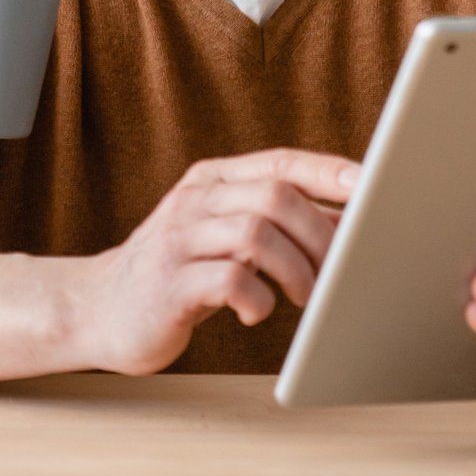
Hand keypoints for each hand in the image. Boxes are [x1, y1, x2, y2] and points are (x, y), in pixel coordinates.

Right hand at [72, 150, 360, 376]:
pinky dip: (257, 299)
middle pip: (276, 197)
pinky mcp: (169, 283)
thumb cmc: (180, 271)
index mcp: (212, 180)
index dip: (329, 172)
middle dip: (319, 235)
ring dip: (296, 270)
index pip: (280, 162)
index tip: (373, 186)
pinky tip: (257, 312)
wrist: (102, 307)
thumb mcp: (222, 233)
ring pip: (256, 234)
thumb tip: (348, 221)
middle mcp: (195, 200)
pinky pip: (229, 281)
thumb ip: (273, 221)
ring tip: (304, 297)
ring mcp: (178, 239)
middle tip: (338, 272)